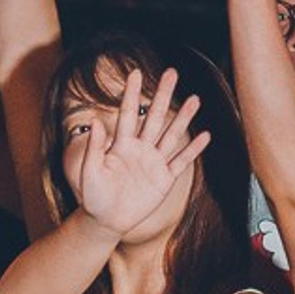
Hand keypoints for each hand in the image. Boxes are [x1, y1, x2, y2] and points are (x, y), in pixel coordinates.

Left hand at [68, 67, 207, 237]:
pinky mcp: (164, 179)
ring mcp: (154, 163)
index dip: (132, 94)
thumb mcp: (89, 172)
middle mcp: (140, 149)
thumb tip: (94, 122)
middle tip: (172, 73)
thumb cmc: (94, 197)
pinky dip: (193, 149)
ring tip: (195, 99)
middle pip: (154, 117)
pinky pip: (181, 162)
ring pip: (172, 135)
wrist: (106, 221)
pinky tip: (205, 136)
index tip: (136, 73)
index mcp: (120, 145)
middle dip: (163, 95)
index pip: (128, 114)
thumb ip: (94, 148)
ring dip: (183, 118)